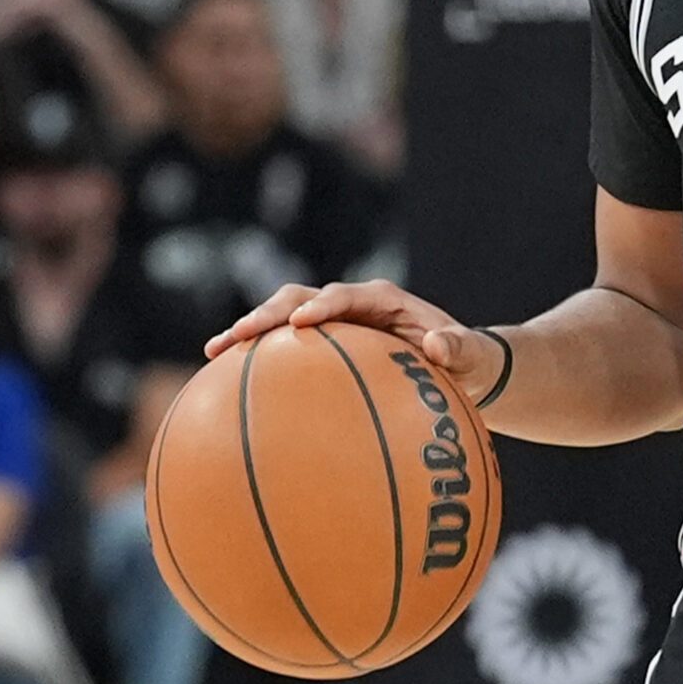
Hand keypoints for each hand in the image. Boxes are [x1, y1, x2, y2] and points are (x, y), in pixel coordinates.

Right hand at [205, 281, 509, 406]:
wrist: (455, 364)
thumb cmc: (465, 360)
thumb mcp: (470, 354)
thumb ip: (458, 347)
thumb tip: (437, 345)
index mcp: (383, 299)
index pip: (346, 295)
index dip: (322, 305)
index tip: (300, 321)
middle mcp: (350, 305)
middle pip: (299, 298)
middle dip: (267, 314)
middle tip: (237, 337)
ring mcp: (331, 324)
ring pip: (281, 318)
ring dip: (249, 332)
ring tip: (213, 352)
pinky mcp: (320, 346)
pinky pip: (284, 350)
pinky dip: (257, 361)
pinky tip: (226, 388)